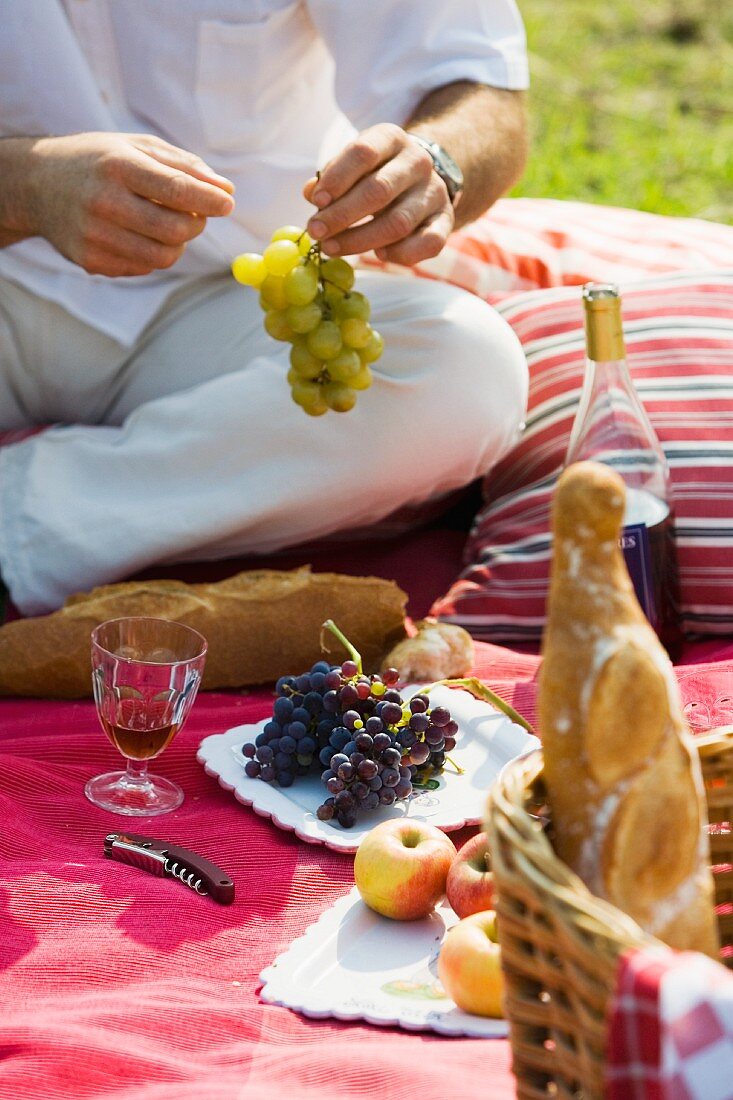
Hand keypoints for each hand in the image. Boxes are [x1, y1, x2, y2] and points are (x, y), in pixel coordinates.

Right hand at [26, 132, 234, 276]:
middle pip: (176, 230)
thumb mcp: (136, 147)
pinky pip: (143, 268)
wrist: (38, 184)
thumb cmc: (97, 161)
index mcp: (117, 166)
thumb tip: (226, 190)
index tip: (227, 203)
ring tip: (167, 224)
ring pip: (163, 257)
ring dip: (177, 243)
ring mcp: (95, 236)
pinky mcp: (91, 261)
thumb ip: (183, 166)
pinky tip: (137, 234)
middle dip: (196, 224)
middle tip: (194, 214)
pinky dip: (152, 254)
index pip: (177, 189)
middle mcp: (104, 202)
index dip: (210, 200)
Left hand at [303, 123, 453, 265]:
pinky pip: (428, 244)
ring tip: (332, 248)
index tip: (316, 201)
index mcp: (391, 139)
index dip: (337, 178)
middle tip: (316, 232)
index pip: (363, 152)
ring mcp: (434, 192)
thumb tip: (311, 194)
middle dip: (341, 215)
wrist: (421, 180)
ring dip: (360, 241)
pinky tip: (379, 255)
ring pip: (397, 223)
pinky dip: (400, 255)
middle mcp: (418, 162)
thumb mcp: (353, 165)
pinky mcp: (445, 220)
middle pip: (378, 191)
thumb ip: (331, 177)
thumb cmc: (376, 172)